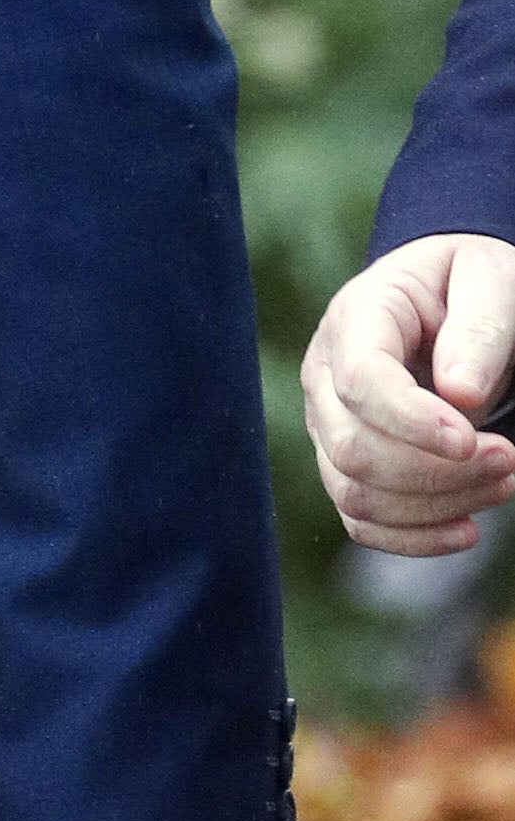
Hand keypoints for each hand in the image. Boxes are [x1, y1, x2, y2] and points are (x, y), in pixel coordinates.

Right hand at [301, 234, 514, 555]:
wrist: (452, 301)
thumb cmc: (472, 285)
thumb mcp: (491, 281)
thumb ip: (479, 329)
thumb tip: (460, 396)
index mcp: (356, 318)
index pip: (359, 380)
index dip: (411, 421)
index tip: (474, 440)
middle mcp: (325, 375)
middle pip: (354, 447)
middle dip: (436, 471)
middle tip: (511, 458)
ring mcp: (328, 424)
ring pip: (357, 492)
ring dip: (436, 505)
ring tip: (504, 482)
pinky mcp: (346, 464)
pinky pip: (360, 520)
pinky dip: (413, 538)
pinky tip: (466, 530)